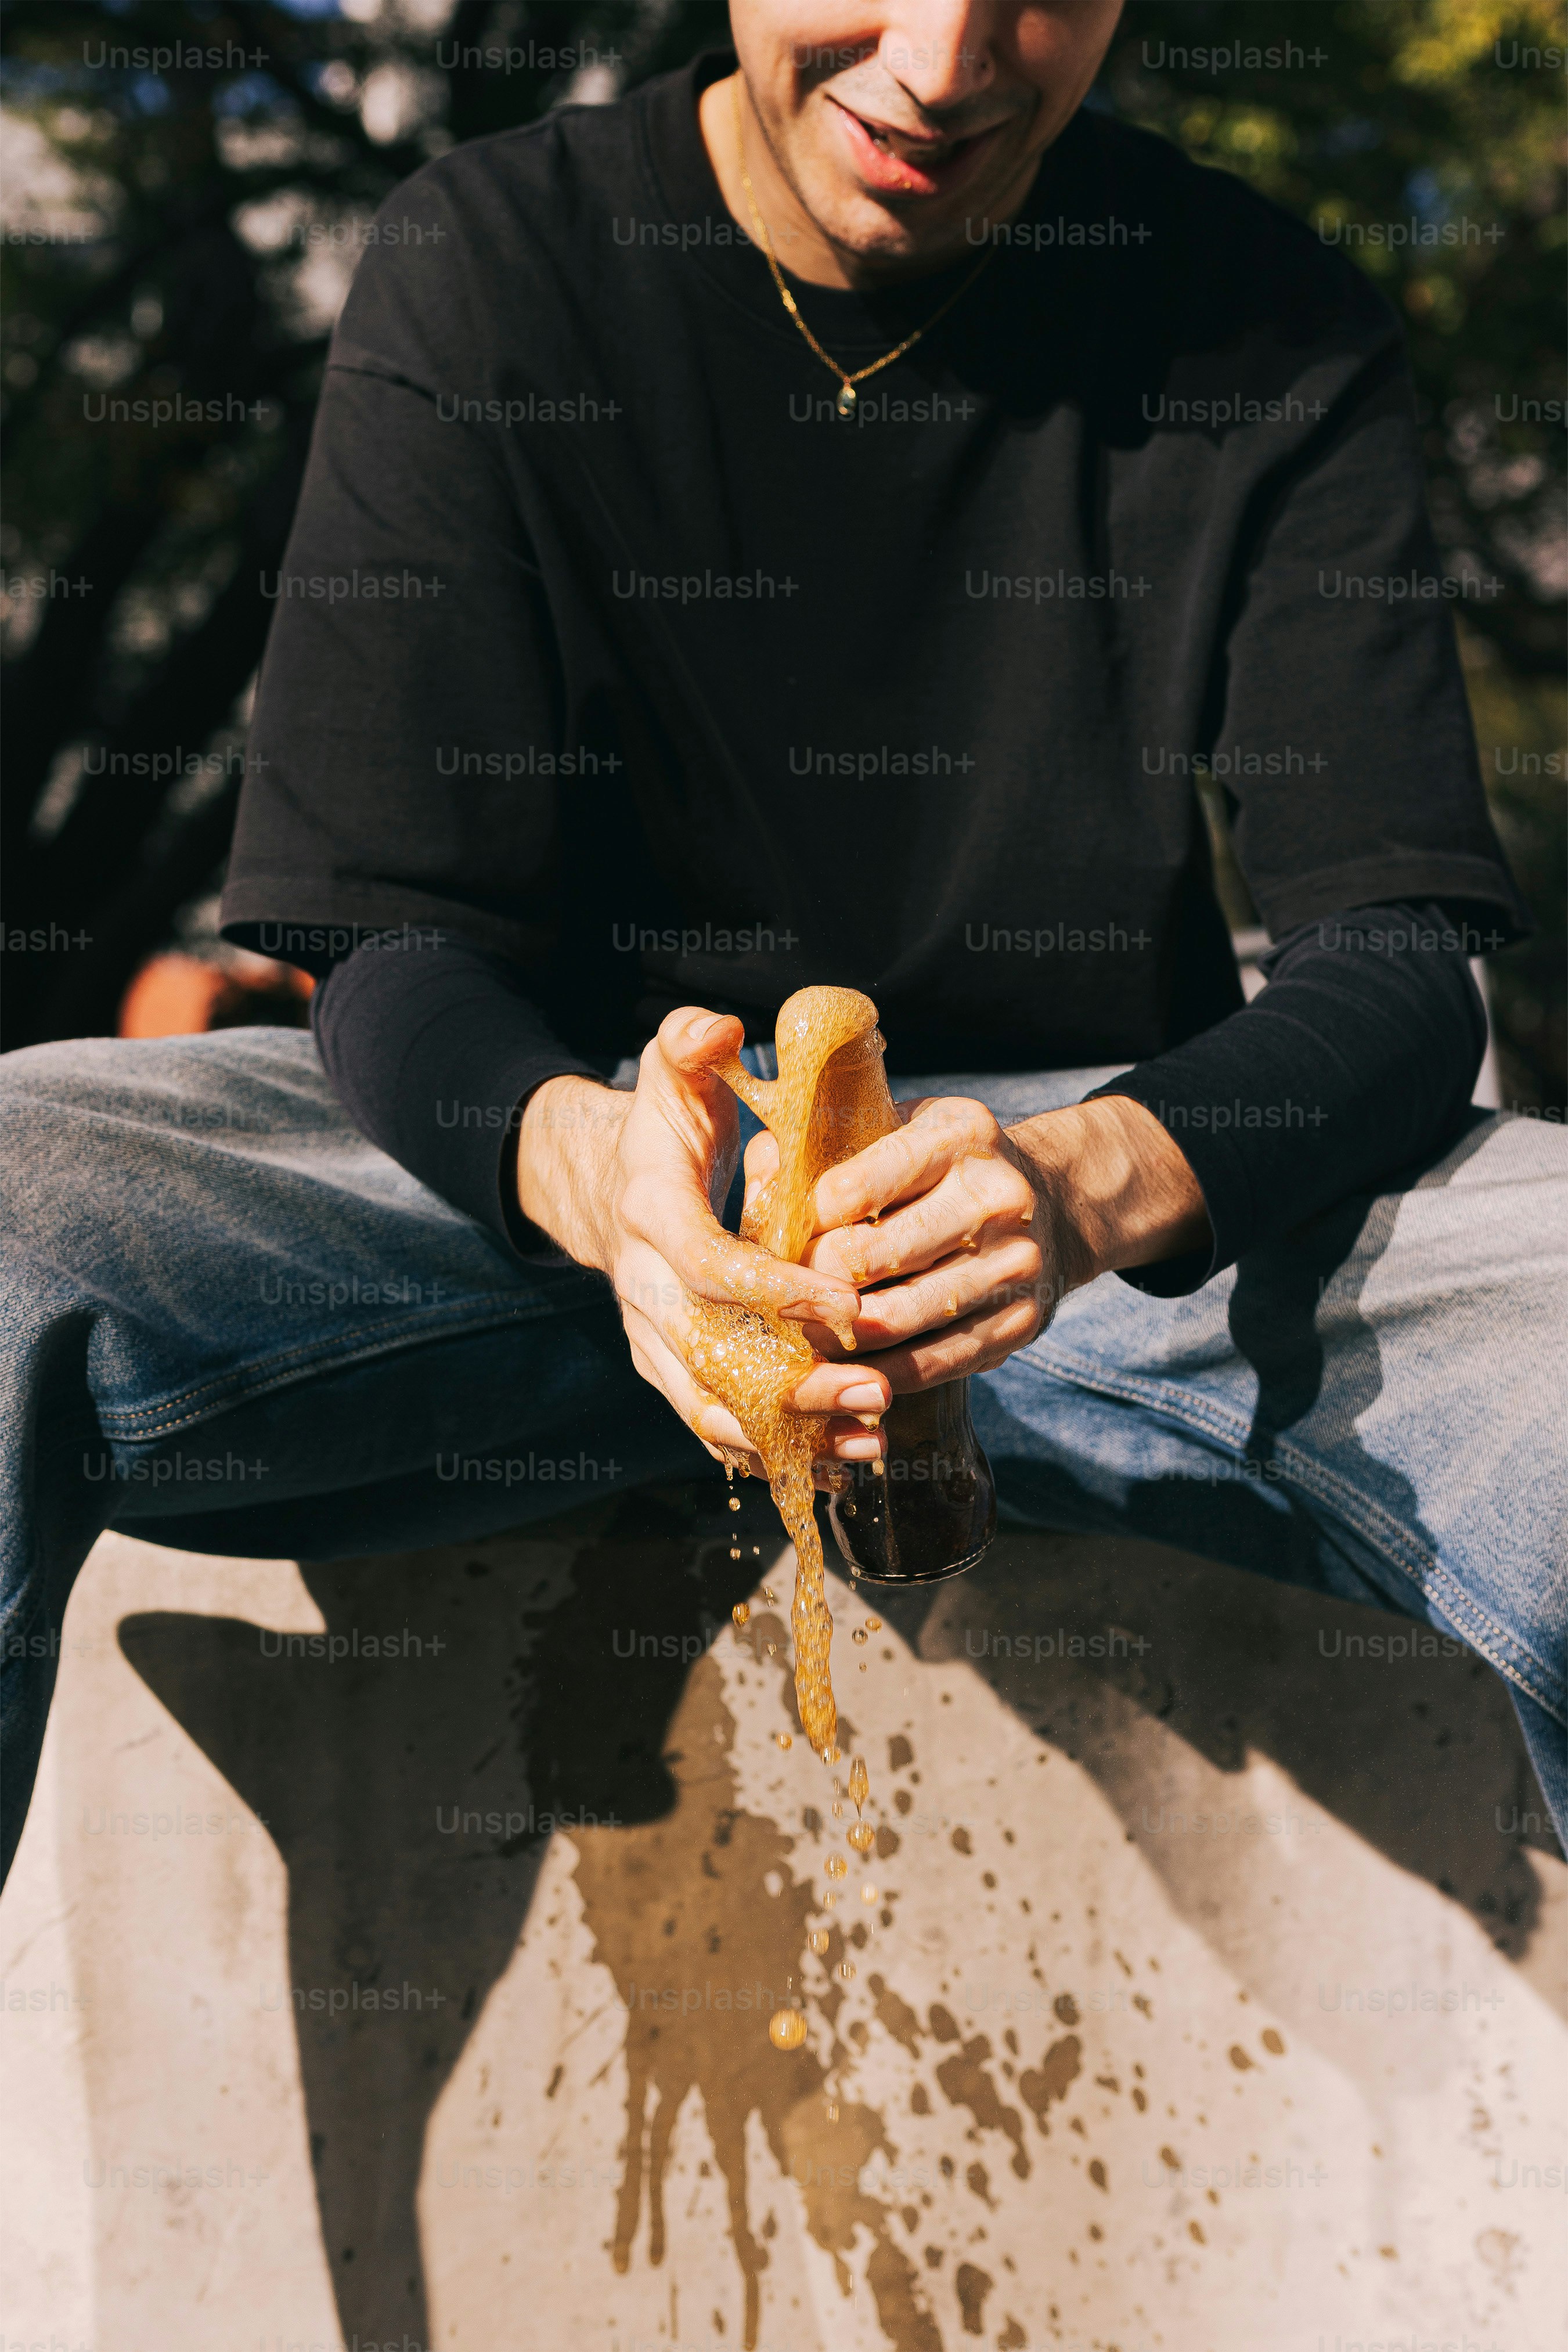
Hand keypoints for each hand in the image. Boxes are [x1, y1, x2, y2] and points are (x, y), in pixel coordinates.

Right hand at [516, 1008, 893, 1477]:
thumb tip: (719, 1028)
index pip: (708, 1265)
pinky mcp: (671, 1372)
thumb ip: (688, 1043)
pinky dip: (777, 1451)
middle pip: (711, 1355)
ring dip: (791, 1432)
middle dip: (792, 1383)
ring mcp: (651, 1341)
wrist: (605, 1191)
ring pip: (711, 1407)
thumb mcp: (668, 1075)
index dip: (773, 1291)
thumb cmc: (659, 1130)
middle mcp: (642, 1291)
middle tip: (874, 1391)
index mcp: (650, 1218)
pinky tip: (845, 1463)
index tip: (845, 1306)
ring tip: (871, 1442)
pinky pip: (718, 1425)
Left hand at [753, 1092, 1208, 1390]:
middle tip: (776, 1296)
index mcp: (959, 1134)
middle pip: (870, 1258)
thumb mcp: (891, 1127)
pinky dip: (880, 1373)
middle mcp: (997, 1196)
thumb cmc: (940, 1167)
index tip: (781, 1239)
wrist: (1053, 1203)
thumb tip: (759, 1192)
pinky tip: (845, 1370)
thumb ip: (817, 1150)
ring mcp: (1016, 1264)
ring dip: (835, 1336)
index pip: (851, 1189)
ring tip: (798, 1335)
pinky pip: (933, 1363)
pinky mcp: (1021, 1322)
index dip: (802, 1223)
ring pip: (897, 1319)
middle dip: (811, 1283)